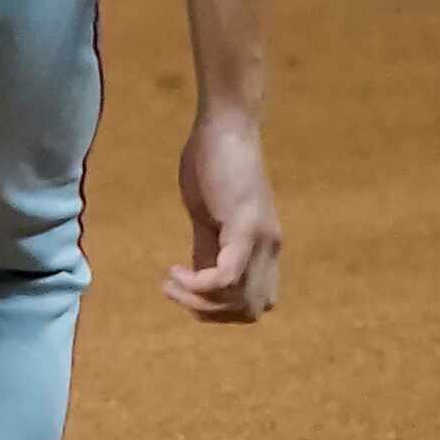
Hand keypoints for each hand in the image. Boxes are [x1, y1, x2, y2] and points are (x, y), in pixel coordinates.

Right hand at [168, 111, 281, 321]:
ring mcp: (260, 240)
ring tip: (170, 283)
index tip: (187, 289)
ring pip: (240, 302)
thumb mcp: (209, 215)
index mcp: (264, 247)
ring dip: (198, 302)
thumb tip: (199, 276)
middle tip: (176, 291)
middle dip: (209, 313)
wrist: (227, 126)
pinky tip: (173, 272)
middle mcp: (270, 248)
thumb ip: (208, 247)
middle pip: (250, 311)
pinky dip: (197, 285)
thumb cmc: (215, 163)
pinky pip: (226, 278)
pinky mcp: (244, 228)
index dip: (221, 309)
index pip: (256, 303)